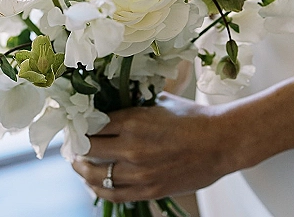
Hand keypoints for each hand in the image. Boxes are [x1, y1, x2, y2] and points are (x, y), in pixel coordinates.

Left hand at [72, 93, 237, 202]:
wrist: (221, 142)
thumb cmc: (194, 118)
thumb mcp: (161, 100)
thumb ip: (135, 102)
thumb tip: (114, 99)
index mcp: (133, 121)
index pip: (91, 124)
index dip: (79, 124)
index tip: (75, 122)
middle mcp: (131, 148)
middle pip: (87, 150)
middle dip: (76, 145)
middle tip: (72, 142)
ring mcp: (139, 173)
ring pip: (95, 175)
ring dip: (82, 168)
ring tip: (78, 162)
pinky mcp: (148, 190)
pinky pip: (112, 194)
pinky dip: (97, 188)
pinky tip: (92, 181)